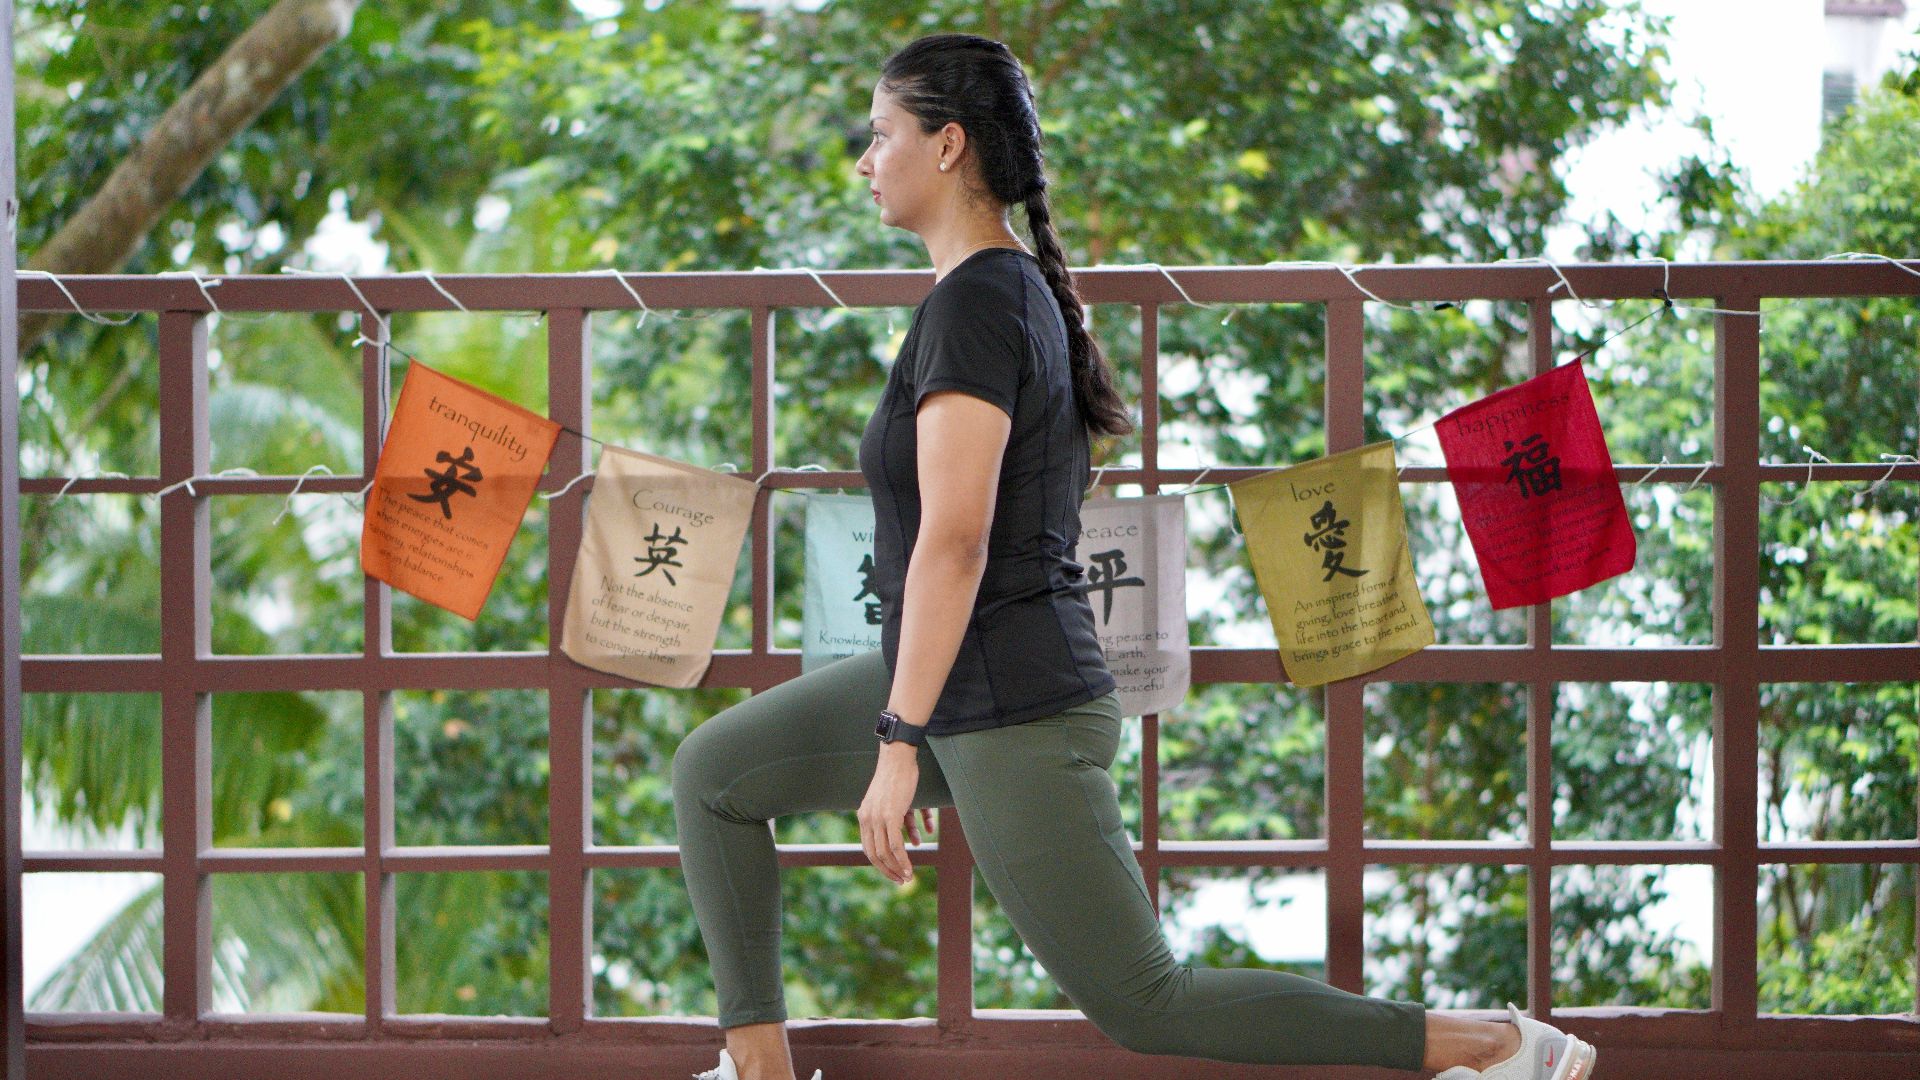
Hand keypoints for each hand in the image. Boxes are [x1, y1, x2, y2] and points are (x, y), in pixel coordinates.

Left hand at [859, 747, 928, 883]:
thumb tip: (911, 841)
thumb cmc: (898, 777)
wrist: (898, 758)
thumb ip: (896, 820)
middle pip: (874, 855)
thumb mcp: (892, 801)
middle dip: (888, 871)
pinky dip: (903, 860)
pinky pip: (895, 845)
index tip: (892, 872)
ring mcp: (877, 818)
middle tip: (900, 880)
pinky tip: (910, 868)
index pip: (868, 848)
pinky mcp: (890, 816)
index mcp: (864, 816)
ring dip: (897, 869)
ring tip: (908, 877)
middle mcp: (867, 819)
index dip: (880, 864)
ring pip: (885, 853)